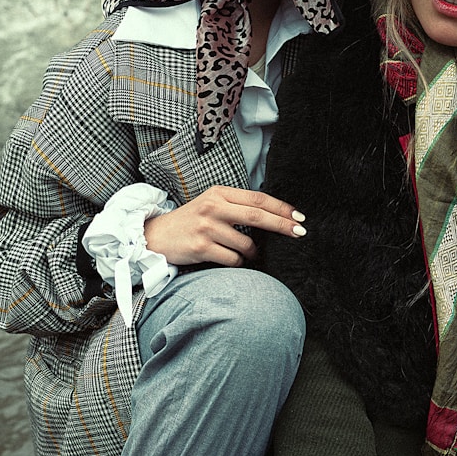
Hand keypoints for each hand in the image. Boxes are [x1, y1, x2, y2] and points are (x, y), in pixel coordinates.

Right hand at [143, 186, 304, 266]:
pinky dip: (237, 262)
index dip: (281, 207)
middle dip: (282, 225)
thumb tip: (274, 216)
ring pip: (246, 244)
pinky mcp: (201, 247)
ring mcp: (206, 227)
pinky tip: (228, 259)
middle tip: (300, 232)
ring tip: (244, 252)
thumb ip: (237, 206)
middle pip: (257, 216)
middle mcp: (213, 207)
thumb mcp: (212, 205)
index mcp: (219, 193)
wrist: (156, 236)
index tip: (298, 216)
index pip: (257, 198)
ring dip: (252, 252)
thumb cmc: (191, 221)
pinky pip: (233, 259)